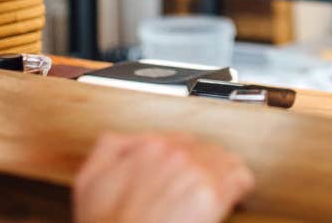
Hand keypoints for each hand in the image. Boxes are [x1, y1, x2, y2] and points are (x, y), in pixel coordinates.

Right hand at [74, 132, 254, 222]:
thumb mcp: (90, 180)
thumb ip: (108, 148)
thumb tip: (123, 137)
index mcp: (148, 146)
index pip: (178, 139)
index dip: (181, 158)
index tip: (181, 171)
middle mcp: (175, 153)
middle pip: (203, 148)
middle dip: (201, 165)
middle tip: (198, 183)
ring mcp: (196, 171)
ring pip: (225, 159)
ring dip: (222, 171)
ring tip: (219, 186)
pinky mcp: (213, 195)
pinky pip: (241, 178)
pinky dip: (240, 185)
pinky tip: (235, 192)